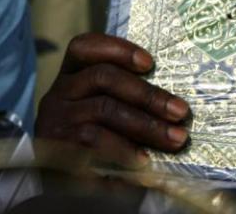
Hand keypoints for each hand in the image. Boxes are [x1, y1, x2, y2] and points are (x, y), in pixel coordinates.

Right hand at [35, 33, 190, 167]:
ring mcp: (55, 121)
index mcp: (71, 76)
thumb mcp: (107, 111)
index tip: (150, 62)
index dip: (117, 49)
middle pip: (103, 77)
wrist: (59, 189)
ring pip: (104, 109)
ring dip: (146, 124)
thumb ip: (127, 98)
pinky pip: (94, 143)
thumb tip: (173, 103)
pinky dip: (124, 149)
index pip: (84, 47)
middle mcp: (58, 94)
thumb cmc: (96, 140)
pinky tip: (145, 160)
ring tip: (175, 139)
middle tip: (180, 111)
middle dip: (148, 94)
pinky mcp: (55, 150)